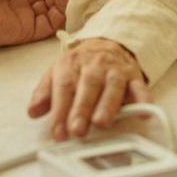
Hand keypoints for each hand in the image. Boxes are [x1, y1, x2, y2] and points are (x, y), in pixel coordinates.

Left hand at [28, 38, 149, 140]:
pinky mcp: (134, 76)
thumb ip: (44, 93)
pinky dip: (143, 99)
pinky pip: (140, 87)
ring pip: (112, 86)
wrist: (107, 43)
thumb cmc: (80, 65)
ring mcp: (115, 70)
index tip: (58, 132)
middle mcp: (94, 66)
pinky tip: (142, 112)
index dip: (60, 111)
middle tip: (77, 130)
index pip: (64, 88)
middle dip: (82, 109)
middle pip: (88, 86)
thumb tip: (33, 111)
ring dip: (107, 105)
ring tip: (101, 123)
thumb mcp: (57, 73)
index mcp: (71, 65)